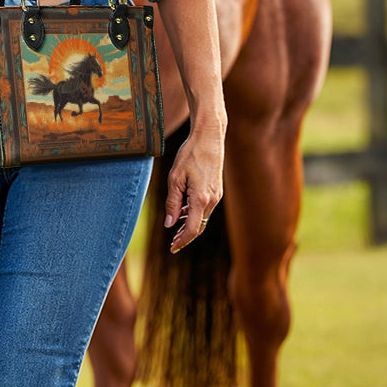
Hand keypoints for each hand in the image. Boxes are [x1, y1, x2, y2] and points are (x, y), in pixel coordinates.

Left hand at [162, 123, 224, 252]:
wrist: (209, 138)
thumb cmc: (190, 154)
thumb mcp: (175, 178)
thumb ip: (172, 203)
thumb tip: (169, 223)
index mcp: (201, 199)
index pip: (192, 229)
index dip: (182, 241)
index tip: (172, 249)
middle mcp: (212, 200)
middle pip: (199, 226)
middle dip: (185, 236)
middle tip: (172, 244)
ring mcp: (216, 195)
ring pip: (202, 218)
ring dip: (189, 225)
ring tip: (174, 230)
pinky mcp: (216, 190)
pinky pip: (205, 208)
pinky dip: (194, 214)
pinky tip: (183, 213)